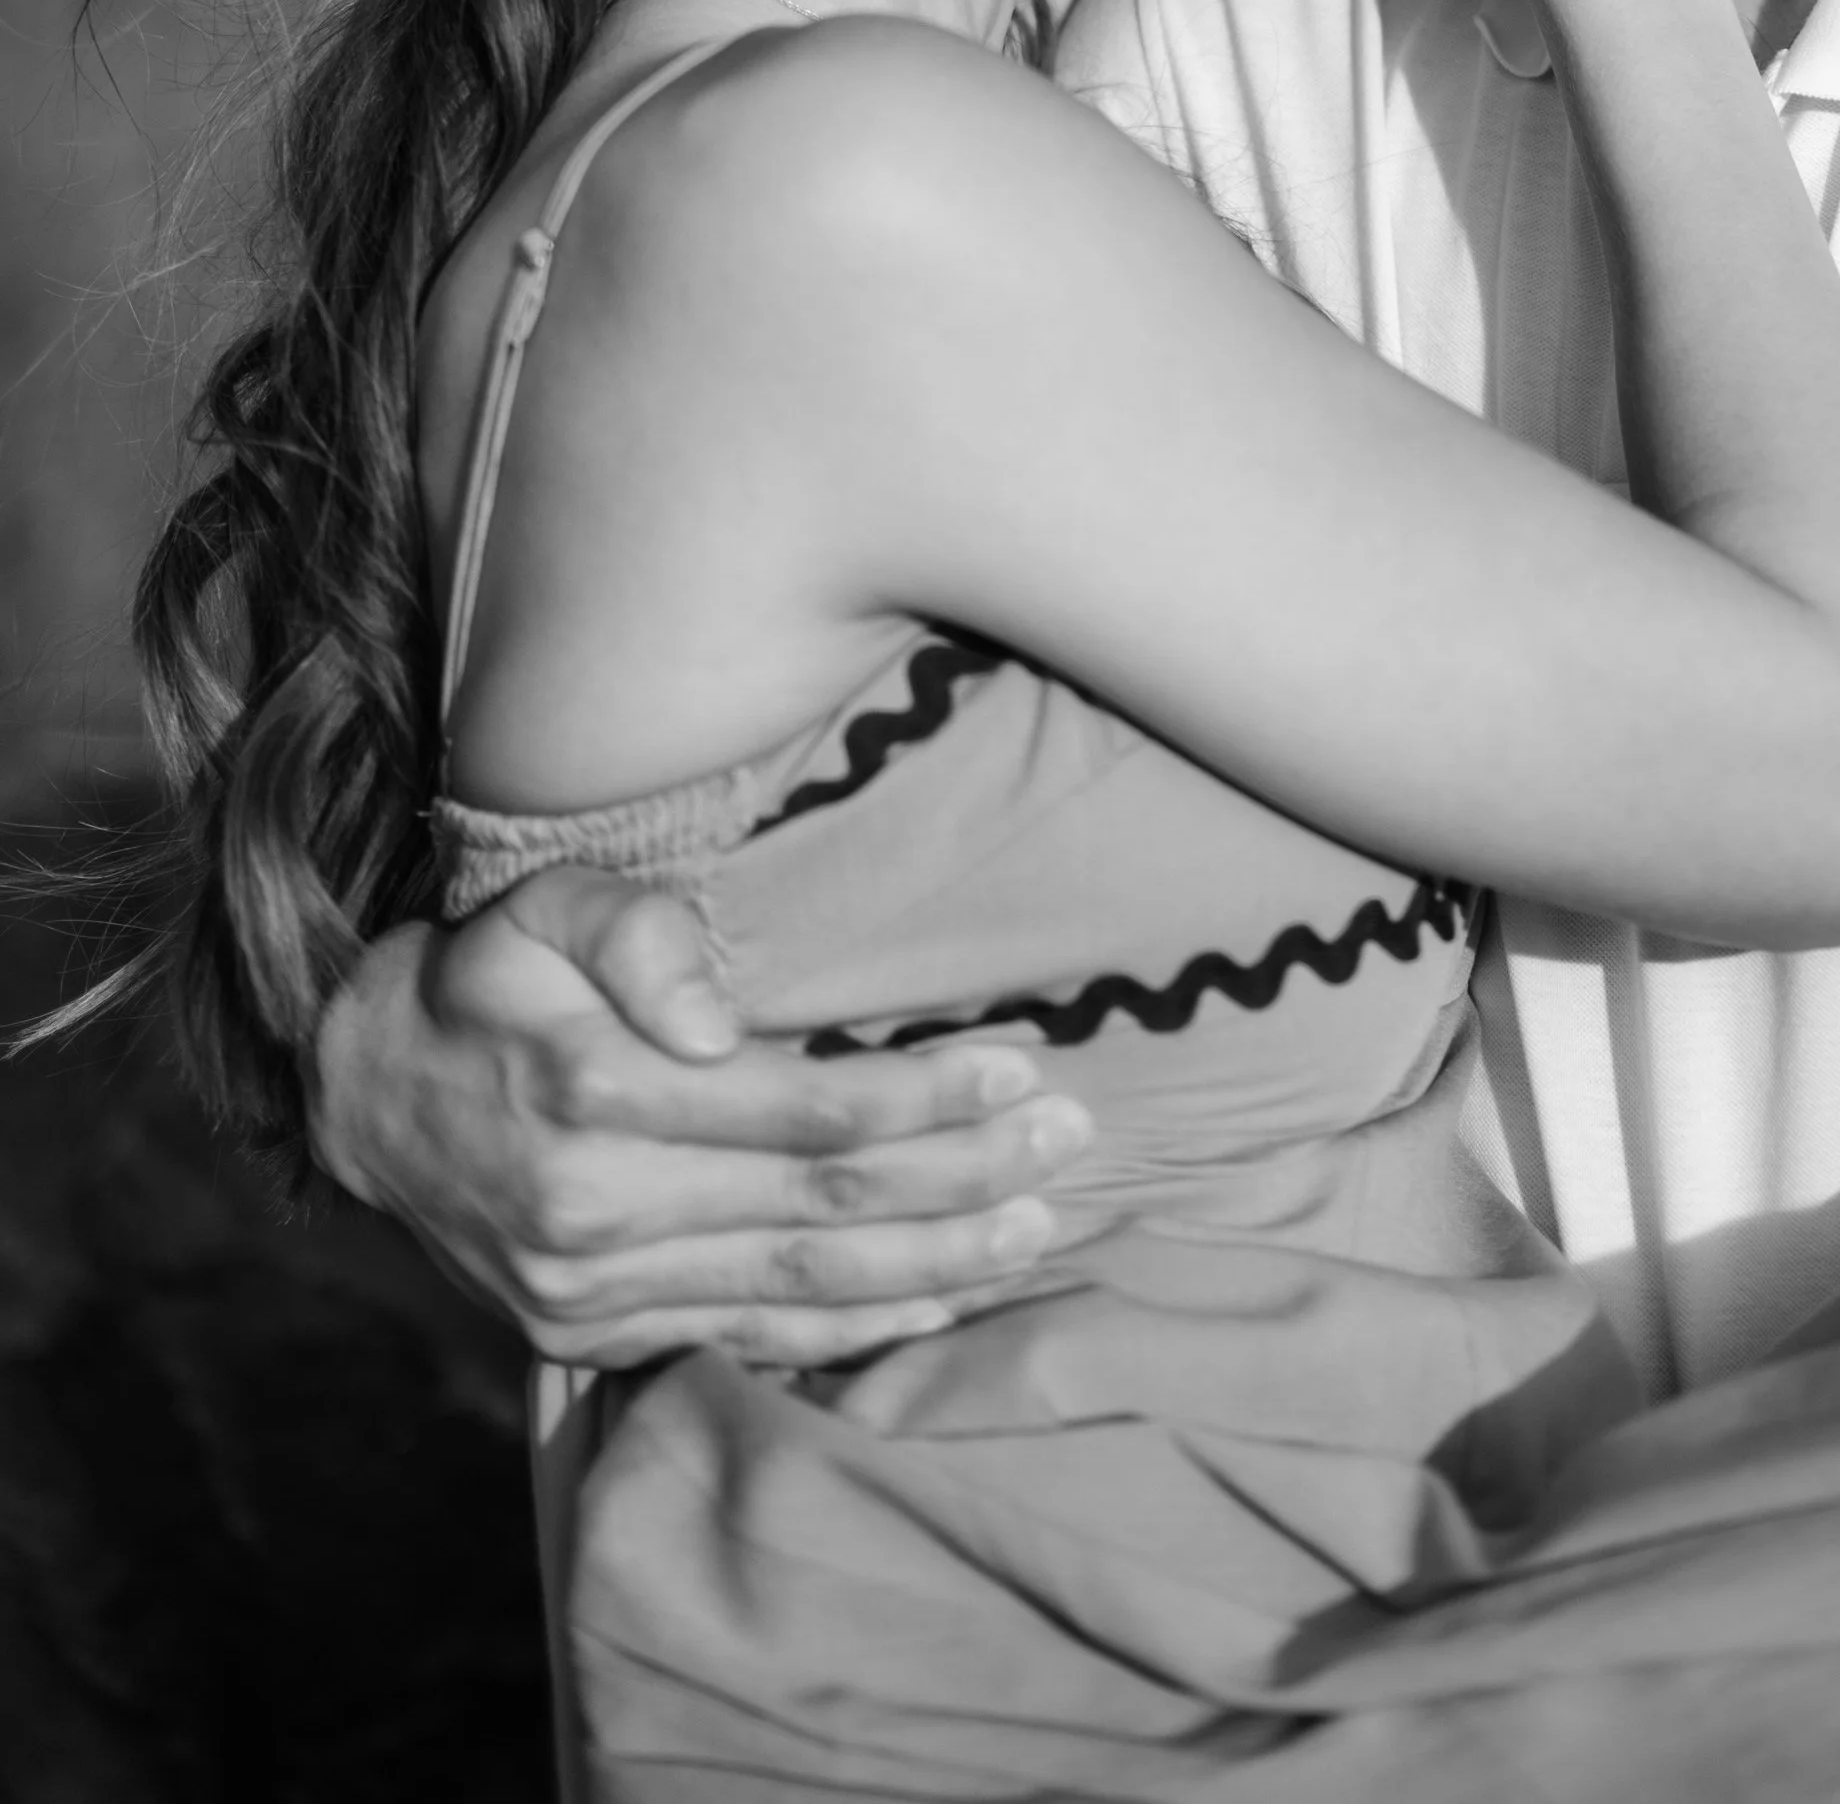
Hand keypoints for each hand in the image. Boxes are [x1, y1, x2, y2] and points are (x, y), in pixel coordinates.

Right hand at [307, 873, 1095, 1367]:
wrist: (366, 1097)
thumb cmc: (485, 979)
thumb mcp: (540, 906)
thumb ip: (631, 935)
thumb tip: (715, 1017)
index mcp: (595, 1095)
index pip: (804, 1108)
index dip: (922, 1094)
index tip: (1018, 1067)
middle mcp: (598, 1210)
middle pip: (824, 1206)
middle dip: (962, 1178)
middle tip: (1068, 1142)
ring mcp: (594, 1292)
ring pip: (801, 1289)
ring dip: (933, 1264)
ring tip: (1034, 1230)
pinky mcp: (593, 1336)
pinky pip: (748, 1339)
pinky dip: (854, 1333)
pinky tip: (940, 1302)